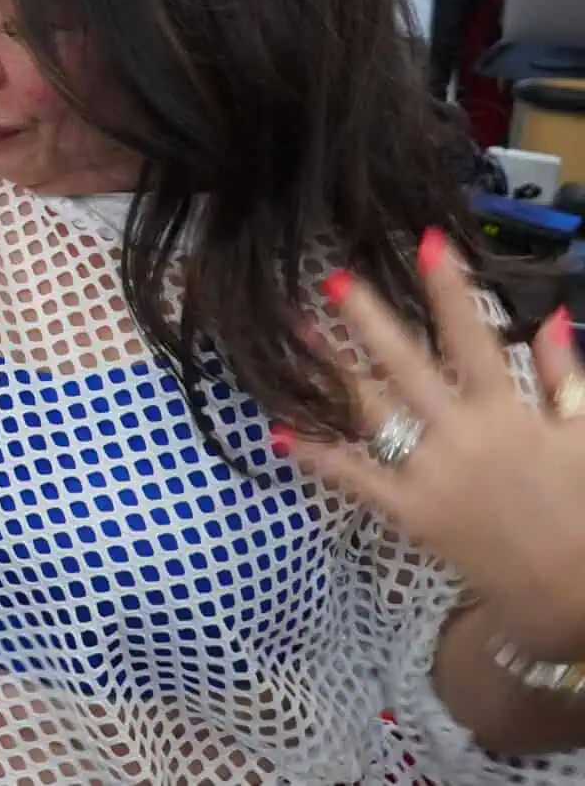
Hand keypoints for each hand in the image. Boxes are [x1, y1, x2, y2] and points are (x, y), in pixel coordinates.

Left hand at [283, 233, 584, 662]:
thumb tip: (552, 317)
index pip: (475, 337)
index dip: (451, 289)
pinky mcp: (410, 511)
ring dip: (329, 371)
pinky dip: (316, 455)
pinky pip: (355, 478)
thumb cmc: (583, 508)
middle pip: (406, 365)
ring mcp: (431, 474)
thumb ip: (568, 376)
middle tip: (332, 279)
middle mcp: (464, 435)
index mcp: (509, 411)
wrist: (571, 592)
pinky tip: (278, 432)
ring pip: (371, 412)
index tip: (428, 241)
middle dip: (368, 320)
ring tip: (294, 334)